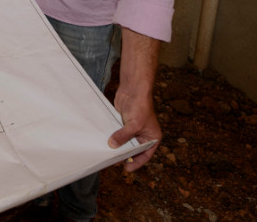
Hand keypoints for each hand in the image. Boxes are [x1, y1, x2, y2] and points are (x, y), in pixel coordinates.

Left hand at [108, 27, 161, 170]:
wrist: (133, 88)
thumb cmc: (140, 106)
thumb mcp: (134, 125)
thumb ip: (124, 137)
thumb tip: (113, 146)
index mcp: (152, 137)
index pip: (145, 155)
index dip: (137, 163)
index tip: (127, 169)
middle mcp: (144, 134)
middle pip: (133, 150)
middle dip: (124, 155)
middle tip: (113, 162)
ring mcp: (133, 129)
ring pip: (124, 142)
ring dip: (117, 146)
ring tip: (107, 154)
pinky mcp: (124, 123)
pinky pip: (118, 134)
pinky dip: (112, 137)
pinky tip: (104, 142)